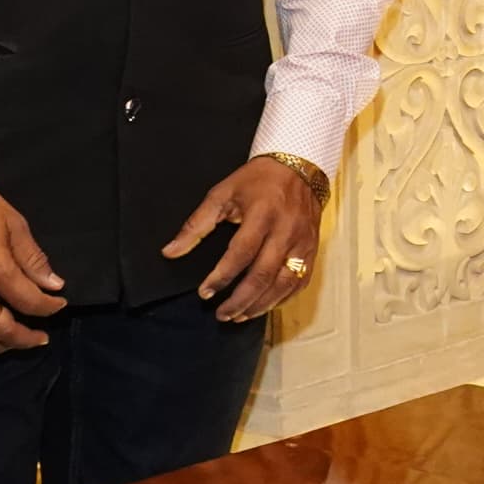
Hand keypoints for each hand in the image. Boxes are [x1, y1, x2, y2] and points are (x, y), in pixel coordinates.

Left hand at [162, 154, 326, 322]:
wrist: (299, 166)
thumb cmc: (257, 180)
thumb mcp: (222, 194)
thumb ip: (196, 224)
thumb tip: (170, 252)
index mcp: (262, 214)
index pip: (241, 253)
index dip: (222, 276)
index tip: (205, 292)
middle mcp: (286, 230)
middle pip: (263, 275)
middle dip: (240, 300)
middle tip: (221, 314)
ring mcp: (303, 242)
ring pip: (284, 283)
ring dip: (261, 304)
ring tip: (240, 316)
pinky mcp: (313, 248)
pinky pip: (300, 281)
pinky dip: (282, 298)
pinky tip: (265, 305)